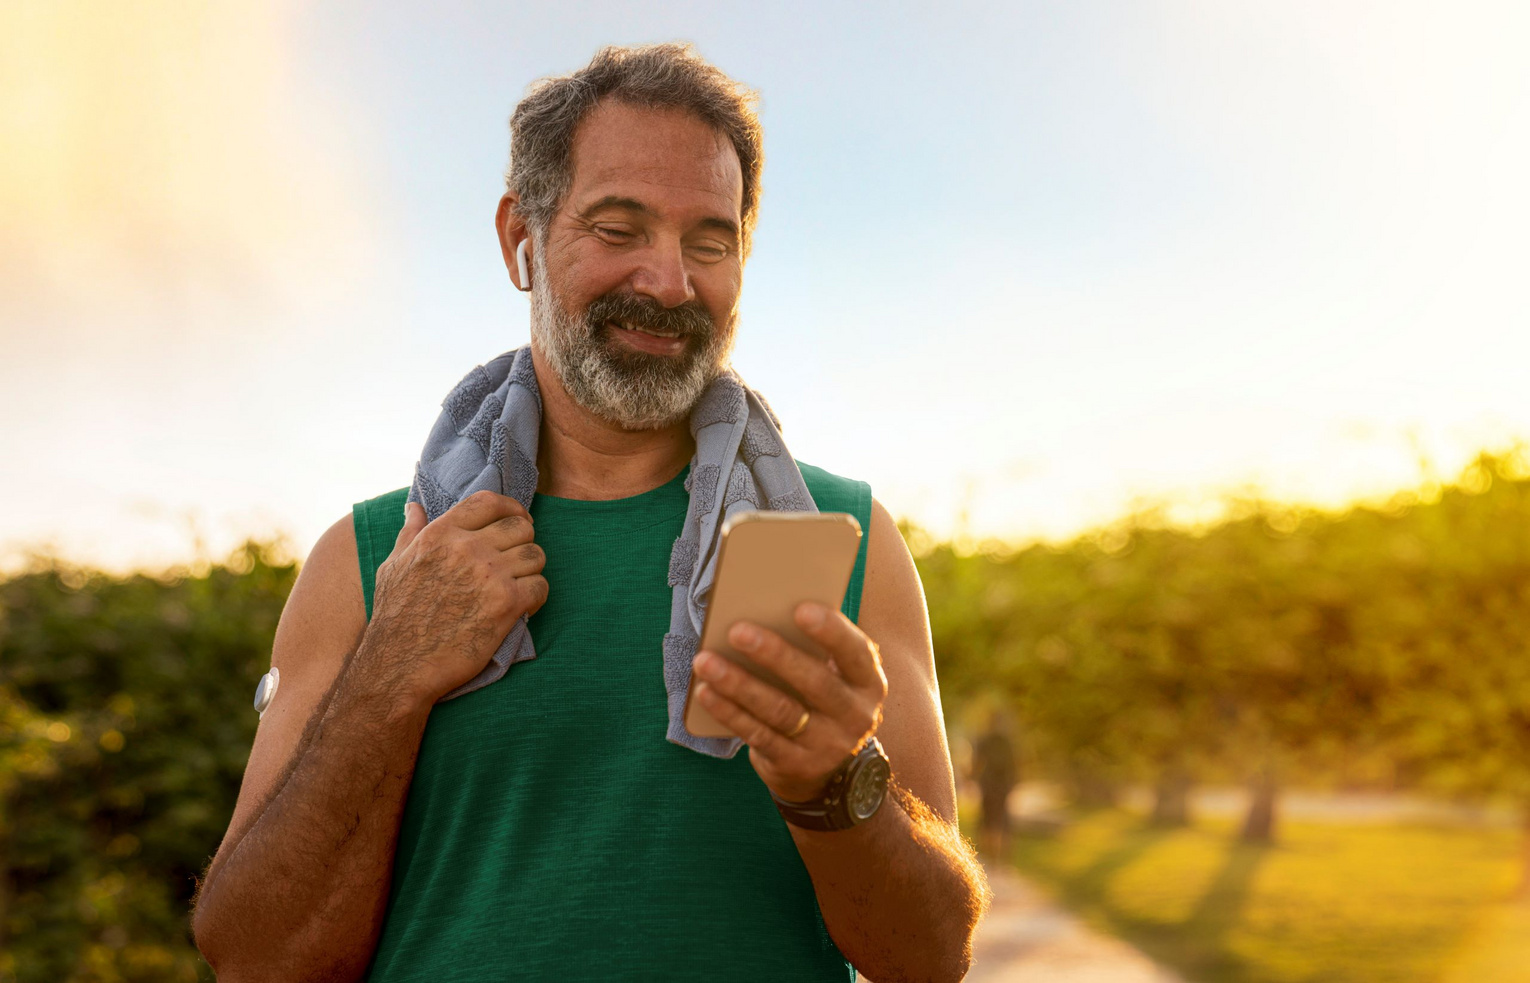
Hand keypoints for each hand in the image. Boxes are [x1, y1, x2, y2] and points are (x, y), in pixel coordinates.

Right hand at [359, 490, 548, 704]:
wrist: (400, 666)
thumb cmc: (394, 618)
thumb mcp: (393, 566)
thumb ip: (410, 533)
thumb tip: (414, 506)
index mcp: (440, 534)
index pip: (489, 501)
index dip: (511, 507)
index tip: (517, 520)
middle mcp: (466, 548)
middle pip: (521, 526)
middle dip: (524, 541)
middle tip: (517, 561)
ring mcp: (489, 575)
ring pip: (536, 555)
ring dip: (531, 570)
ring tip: (518, 585)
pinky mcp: (506, 604)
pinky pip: (541, 586)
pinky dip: (536, 596)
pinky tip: (522, 606)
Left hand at [690, 603, 887, 802]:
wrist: (830, 770)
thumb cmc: (822, 700)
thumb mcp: (835, 676)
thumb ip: (813, 650)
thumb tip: (763, 612)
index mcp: (868, 682)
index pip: (855, 653)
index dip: (831, 631)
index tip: (800, 608)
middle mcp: (855, 716)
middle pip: (814, 682)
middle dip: (774, 654)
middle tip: (737, 630)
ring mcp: (827, 745)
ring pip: (780, 710)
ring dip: (739, 684)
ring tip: (705, 661)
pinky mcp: (796, 765)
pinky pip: (758, 735)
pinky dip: (729, 712)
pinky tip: (706, 691)